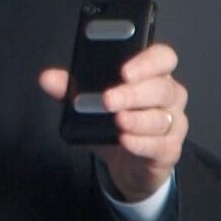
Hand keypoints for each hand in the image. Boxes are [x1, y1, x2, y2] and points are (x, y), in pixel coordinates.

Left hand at [39, 42, 186, 200]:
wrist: (126, 161)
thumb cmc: (112, 122)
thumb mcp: (89, 103)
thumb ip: (70, 88)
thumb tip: (47, 78)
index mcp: (152, 75)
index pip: (162, 58)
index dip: (147, 62)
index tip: (124, 71)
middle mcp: (169, 95)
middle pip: (162, 89)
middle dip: (134, 94)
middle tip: (108, 99)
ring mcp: (173, 122)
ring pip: (162, 118)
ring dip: (138, 119)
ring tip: (118, 121)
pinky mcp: (169, 149)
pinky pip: (160, 144)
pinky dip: (142, 143)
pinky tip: (126, 141)